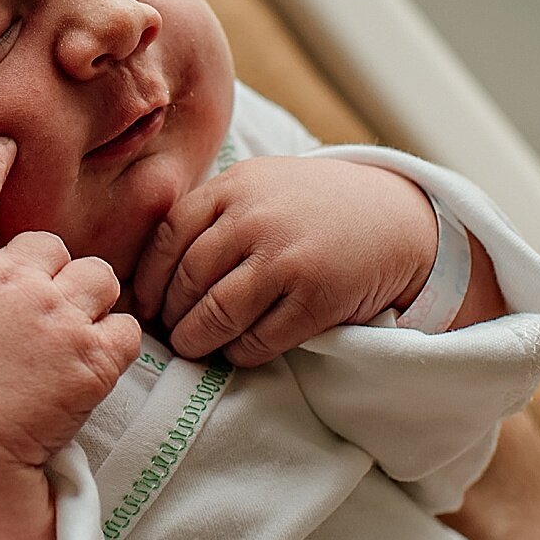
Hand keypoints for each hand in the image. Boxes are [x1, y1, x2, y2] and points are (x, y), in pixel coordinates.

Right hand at [0, 137, 144, 539]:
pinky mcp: (90, 356)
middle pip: (56, 248)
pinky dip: (118, 348)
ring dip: (94, 307)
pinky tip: (94, 373)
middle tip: (44, 325)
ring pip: (102, 280)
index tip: (4, 144)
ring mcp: (53, 316)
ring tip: (73, 348)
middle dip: (58, 278)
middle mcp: (10, 283)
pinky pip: (129, 329)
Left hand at [132, 155, 436, 364]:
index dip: (149, 279)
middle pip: (187, 281)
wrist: (396, 218)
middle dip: (170, 316)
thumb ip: (211, 212)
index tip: (144, 304)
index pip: (168, 237)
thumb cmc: (312, 207)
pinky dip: (240, 353)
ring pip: (215, 315)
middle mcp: (254, 220)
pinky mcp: (314, 299)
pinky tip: (239, 349)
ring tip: (194, 347)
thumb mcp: (259, 186)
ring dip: (196, 341)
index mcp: (233, 187)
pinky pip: (257, 341)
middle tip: (168, 332)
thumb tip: (151, 271)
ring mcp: (285, 260)